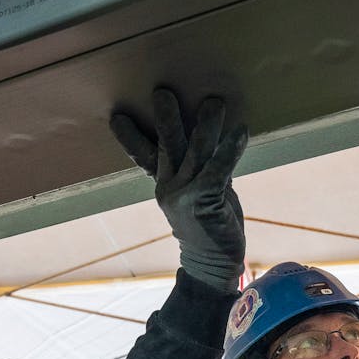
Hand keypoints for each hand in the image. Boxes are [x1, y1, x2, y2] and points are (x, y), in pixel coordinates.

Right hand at [111, 88, 247, 290]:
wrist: (212, 267)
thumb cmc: (209, 228)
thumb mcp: (200, 195)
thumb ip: (202, 169)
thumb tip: (211, 141)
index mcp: (164, 186)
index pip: (145, 156)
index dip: (131, 137)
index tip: (117, 116)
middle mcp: (170, 188)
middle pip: (166, 146)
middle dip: (165, 118)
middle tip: (162, 91)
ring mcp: (186, 195)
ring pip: (195, 151)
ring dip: (205, 125)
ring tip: (214, 101)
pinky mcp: (207, 201)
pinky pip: (220, 169)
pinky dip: (230, 148)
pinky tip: (241, 131)